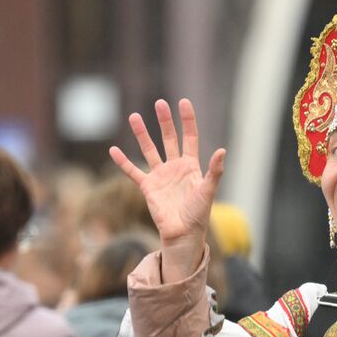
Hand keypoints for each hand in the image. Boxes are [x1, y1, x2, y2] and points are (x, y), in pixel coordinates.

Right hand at [110, 99, 225, 279]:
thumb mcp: (209, 190)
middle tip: (159, 103)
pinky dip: (123, 162)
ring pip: (149, 150)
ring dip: (142, 134)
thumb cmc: (199, 214)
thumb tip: (222, 150)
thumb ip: (215, 171)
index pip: (189, 137)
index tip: (184, 102)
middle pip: (169, 138)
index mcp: (191, 165)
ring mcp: (160, 176)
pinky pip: (133, 171)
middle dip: (164, 121)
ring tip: (134, 117)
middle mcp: (175, 167)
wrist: (183, 234)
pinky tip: (113, 150)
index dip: (187, 120)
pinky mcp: (147, 187)